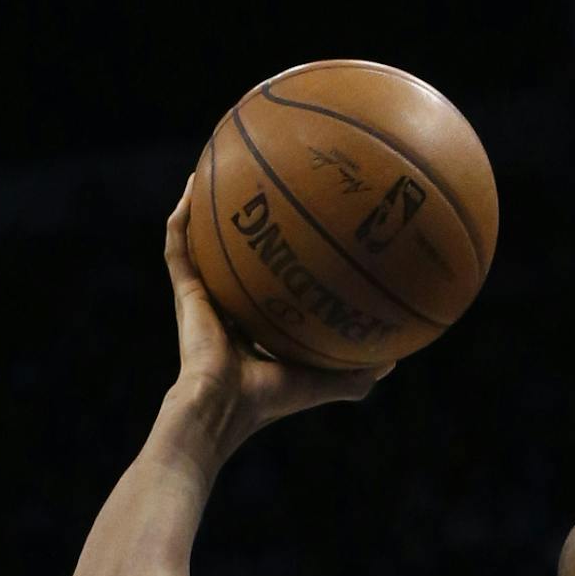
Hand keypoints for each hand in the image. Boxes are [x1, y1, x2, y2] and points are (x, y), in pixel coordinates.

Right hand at [162, 179, 390, 448]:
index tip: (295, 230)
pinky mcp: (185, 292)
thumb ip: (358, 372)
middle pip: (235, 255)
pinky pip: (179, 246)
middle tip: (258, 187)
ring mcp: (203, 298)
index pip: (267, 285)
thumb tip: (395, 359)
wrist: (225, 407)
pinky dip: (182, 218)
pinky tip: (191, 186)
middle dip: (244, 223)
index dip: (278, 260)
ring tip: (214, 168)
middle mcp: (228, 306)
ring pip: (200, 242)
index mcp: (256, 325)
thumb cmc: (274, 400)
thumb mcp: (327, 381)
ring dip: (204, 208)